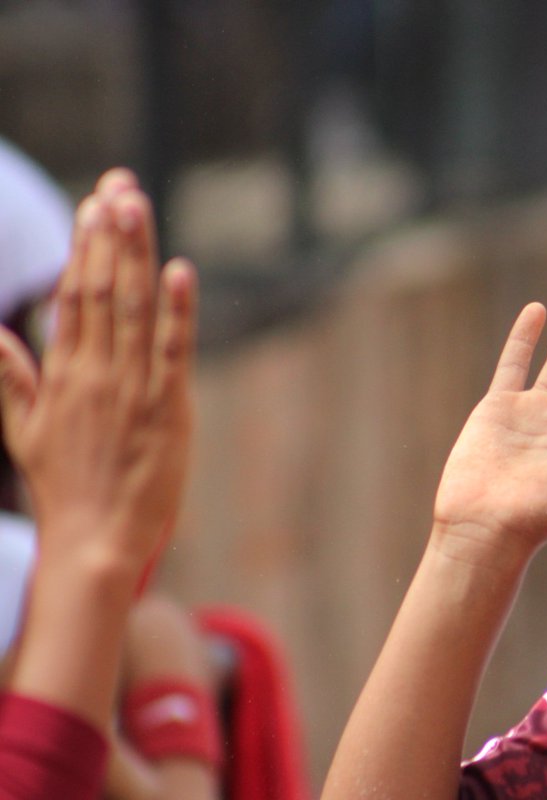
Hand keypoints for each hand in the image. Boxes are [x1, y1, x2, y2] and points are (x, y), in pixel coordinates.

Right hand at [0, 168, 196, 575]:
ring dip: (136, 255)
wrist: (96, 540)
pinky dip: (178, 311)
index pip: (75, 296)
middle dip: (111, 233)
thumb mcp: (21, 429)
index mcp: (63, 373)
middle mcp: (95, 371)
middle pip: (104, 289)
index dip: (86, 247)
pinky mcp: (168, 408)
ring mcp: (132, 388)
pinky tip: (180, 271)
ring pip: (135, 309)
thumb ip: (10, 376)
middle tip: (120, 183)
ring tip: (135, 204)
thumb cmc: (64, 486)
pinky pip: (173, 351)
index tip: (95, 203)